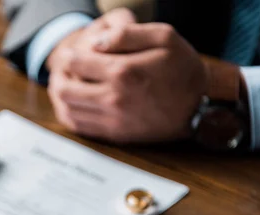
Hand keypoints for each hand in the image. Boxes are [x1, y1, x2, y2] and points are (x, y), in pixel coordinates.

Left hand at [48, 10, 207, 143]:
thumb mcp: (165, 38)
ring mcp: (113, 119)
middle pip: (65, 89)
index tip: (71, 54)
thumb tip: (96, 42)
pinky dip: (70, 114)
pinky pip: (79, 127)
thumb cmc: (183, 68)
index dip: (69, 55)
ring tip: (67, 85)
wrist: (200, 107)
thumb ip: (128, 34)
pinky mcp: (115, 134)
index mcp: (124, 72)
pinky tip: (74, 104)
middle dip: (59, 76)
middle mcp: (114, 98)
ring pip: (68, 110)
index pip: (76, 63)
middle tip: (63, 71)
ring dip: (61, 97)